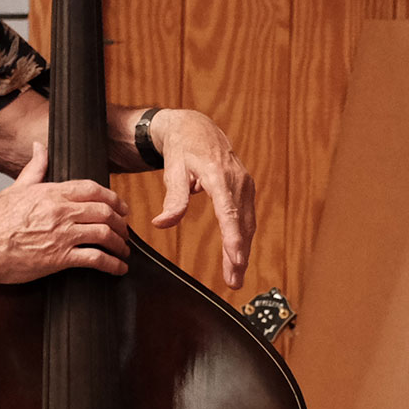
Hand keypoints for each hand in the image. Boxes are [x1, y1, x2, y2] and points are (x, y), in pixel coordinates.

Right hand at [0, 142, 130, 284]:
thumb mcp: (15, 188)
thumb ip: (34, 168)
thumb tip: (39, 147)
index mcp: (51, 193)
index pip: (92, 189)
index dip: (112, 197)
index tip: (120, 206)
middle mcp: (61, 211)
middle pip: (104, 211)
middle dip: (120, 221)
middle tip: (125, 229)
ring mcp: (62, 234)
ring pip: (104, 234)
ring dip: (119, 243)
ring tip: (123, 250)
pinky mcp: (60, 258)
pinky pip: (96, 259)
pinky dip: (112, 264)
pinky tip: (117, 269)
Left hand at [147, 109, 254, 289]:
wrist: (196, 127)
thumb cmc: (183, 147)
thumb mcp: (173, 169)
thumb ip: (173, 198)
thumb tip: (162, 223)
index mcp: (218, 175)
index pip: (229, 212)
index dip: (233, 238)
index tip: (236, 259)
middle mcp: (237, 180)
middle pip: (241, 223)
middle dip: (239, 254)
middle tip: (234, 281)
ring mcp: (244, 184)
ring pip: (247, 223)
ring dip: (242, 250)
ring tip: (234, 276)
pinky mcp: (245, 188)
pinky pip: (246, 217)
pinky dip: (243, 237)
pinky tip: (237, 255)